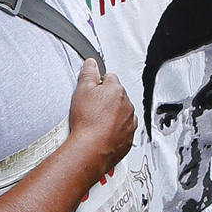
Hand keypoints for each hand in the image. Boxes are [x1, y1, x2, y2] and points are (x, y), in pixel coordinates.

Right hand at [65, 58, 137, 178]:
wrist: (90, 149)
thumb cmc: (86, 122)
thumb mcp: (81, 91)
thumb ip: (88, 74)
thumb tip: (91, 63)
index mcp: (117, 90)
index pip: (109, 78)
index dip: (98, 84)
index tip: (91, 92)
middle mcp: (127, 104)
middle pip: (116, 95)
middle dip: (105, 99)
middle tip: (91, 109)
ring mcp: (129, 121)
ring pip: (122, 112)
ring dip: (112, 115)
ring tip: (96, 122)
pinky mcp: (129, 137)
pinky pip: (124, 129)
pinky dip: (116, 130)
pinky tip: (103, 133)